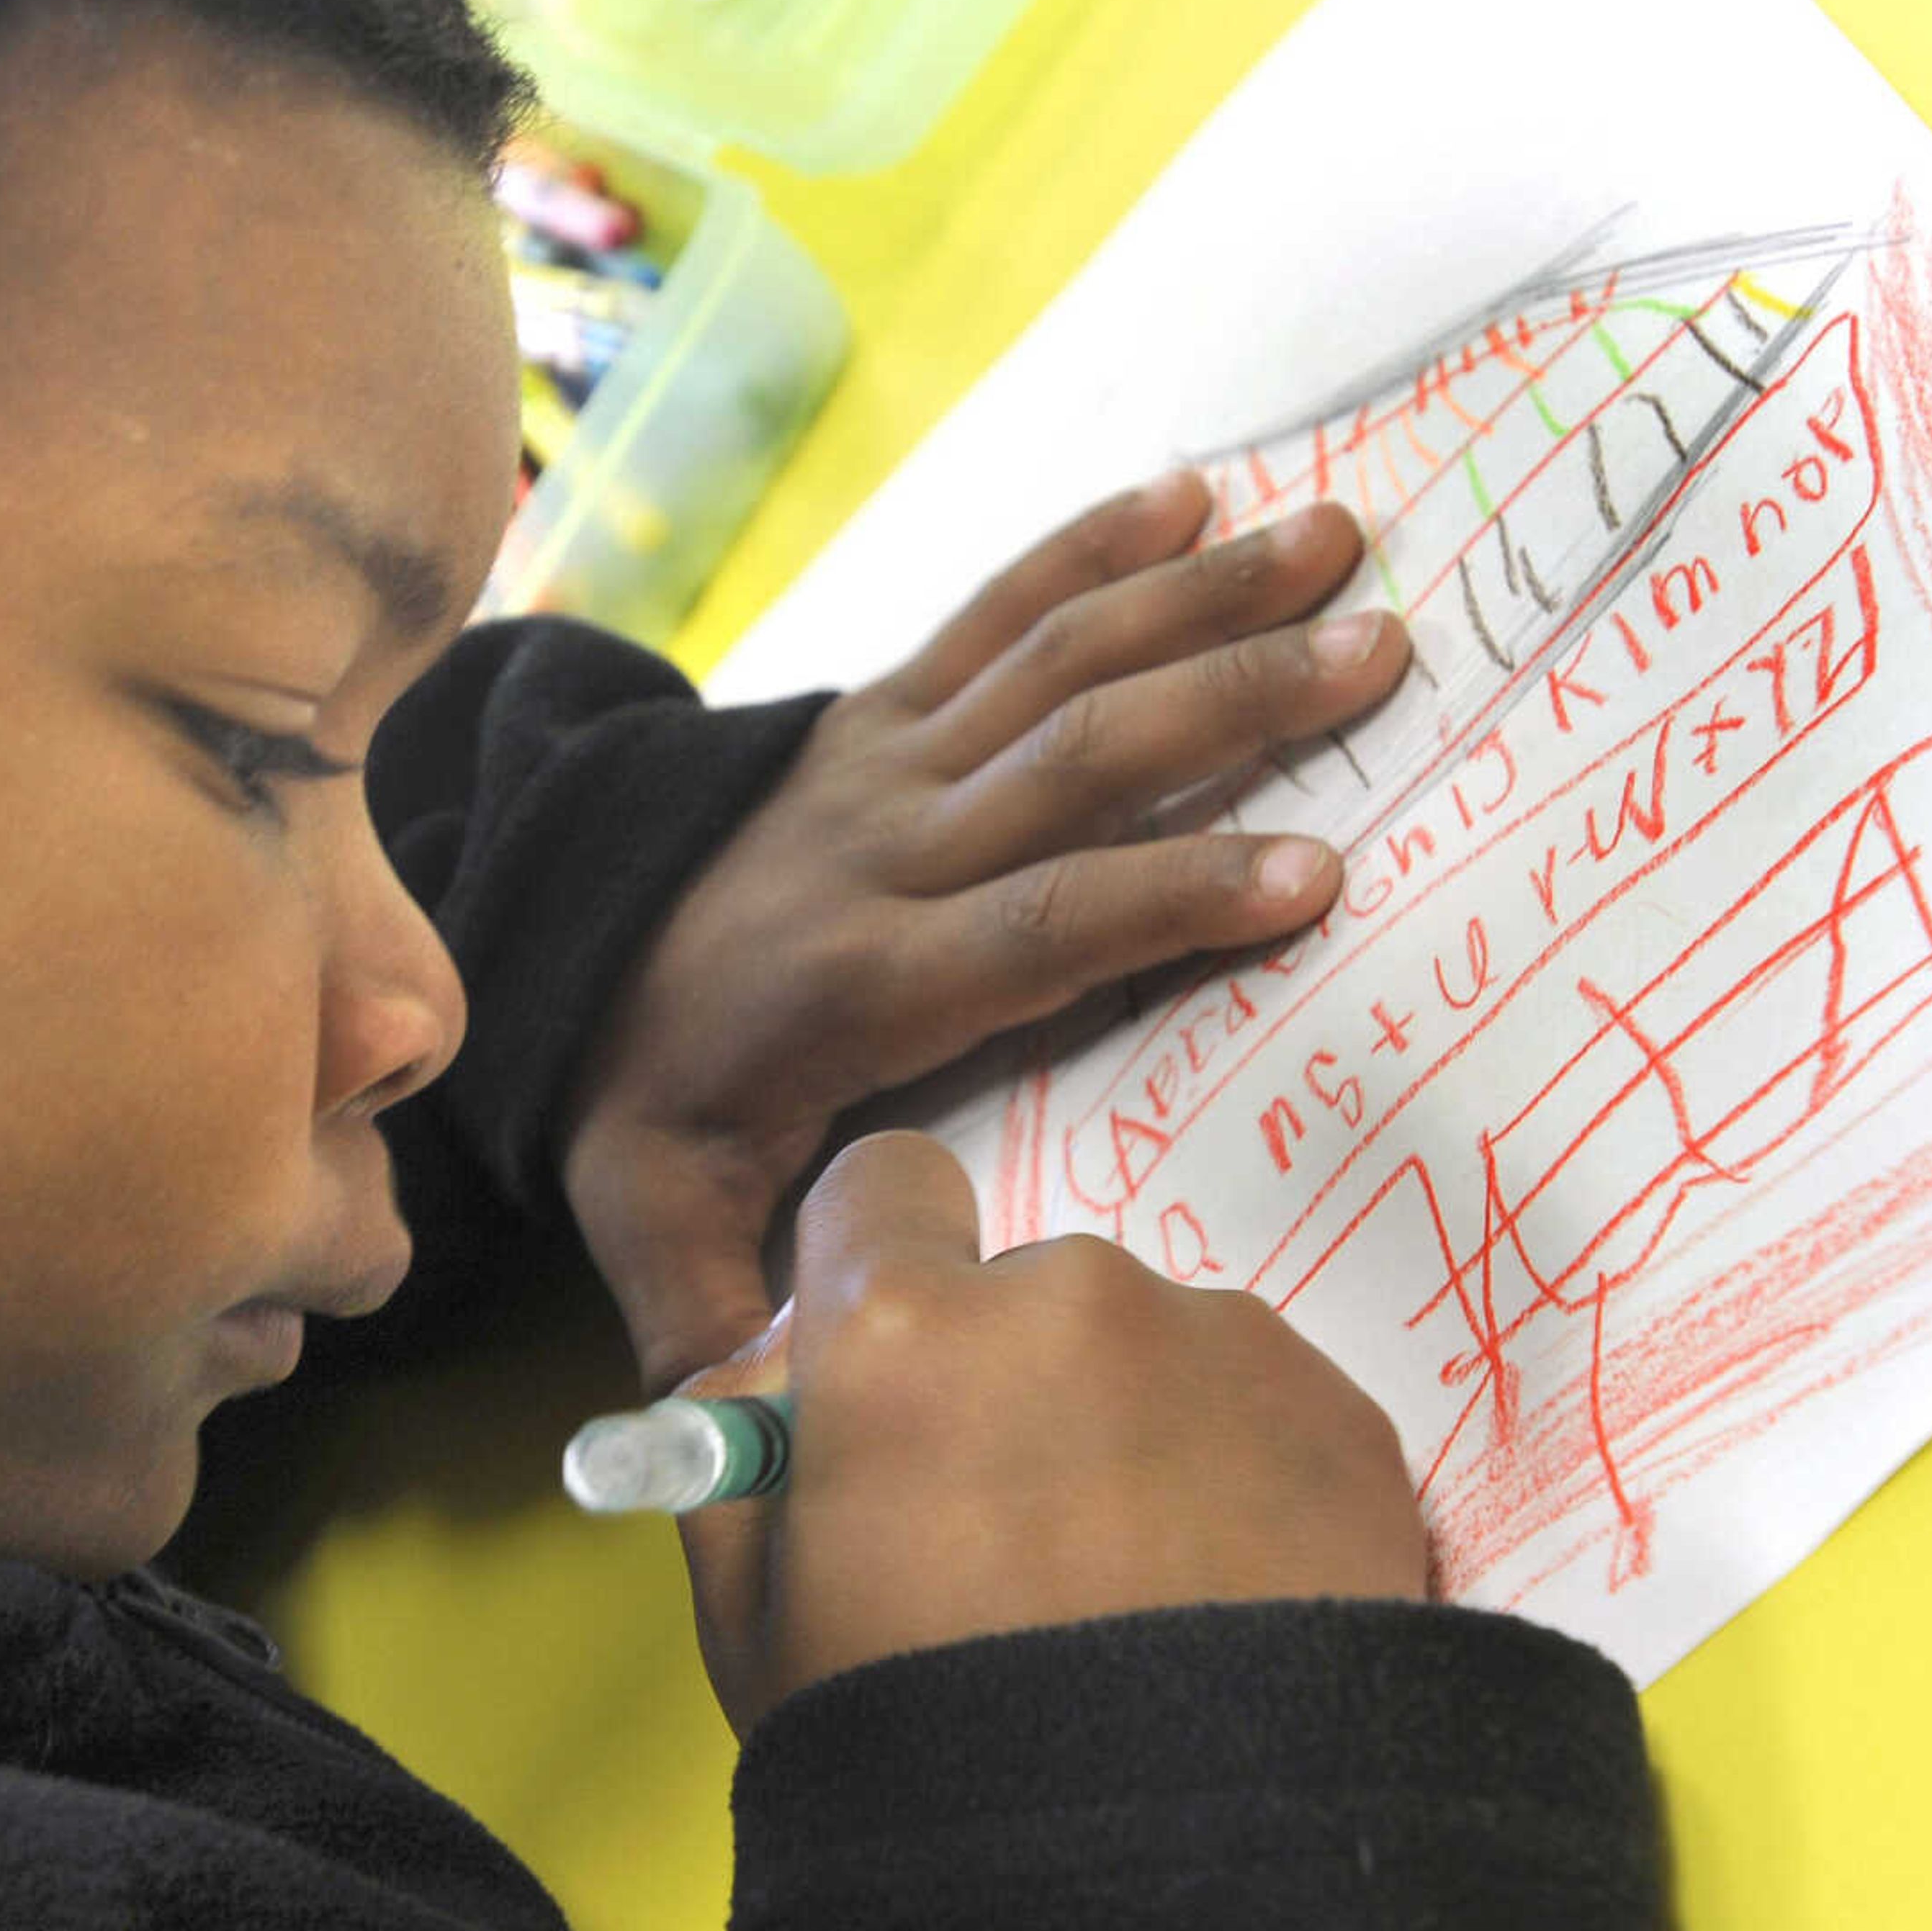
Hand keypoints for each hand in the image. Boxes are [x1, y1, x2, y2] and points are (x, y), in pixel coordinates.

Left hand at [562, 474, 1406, 1393]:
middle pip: (1074, 761)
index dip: (1170, 895)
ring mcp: (885, 760)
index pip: (1036, 926)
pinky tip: (1195, 492)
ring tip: (1335, 542)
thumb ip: (717, 1324)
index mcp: (868, 976)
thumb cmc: (642, 1097)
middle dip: (1229, 700)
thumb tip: (765, 1438)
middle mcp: (890, 847)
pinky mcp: (880, 711)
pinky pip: (991, 611)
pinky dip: (1090, 547)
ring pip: (1053, 662)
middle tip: (1376, 651)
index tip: (1313, 870)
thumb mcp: (656, 1223)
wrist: (555, 944)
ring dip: (1195, 597)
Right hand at [674, 1133, 1429, 1733]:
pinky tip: (1226, 1601)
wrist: (1169, 1882)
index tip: (898, 1365)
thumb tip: (764, 1373)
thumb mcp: (763, 1622)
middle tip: (1024, 1539)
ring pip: (1152, 1350)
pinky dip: (1242, 1479)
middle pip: (1026, 1289)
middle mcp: (1066, 1299)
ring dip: (1137, 1432)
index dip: (879, 1269)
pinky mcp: (1340, 1414)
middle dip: (1017, 1379)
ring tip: (1142, 1593)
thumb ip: (741, 1458)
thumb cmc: (929, 1753)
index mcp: (901, 1332)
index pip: (882, 1185)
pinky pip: (1263, 1410)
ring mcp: (1219, 1346)